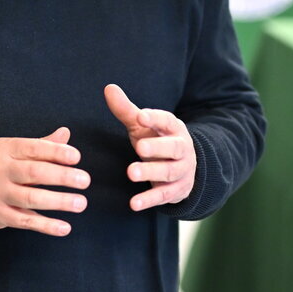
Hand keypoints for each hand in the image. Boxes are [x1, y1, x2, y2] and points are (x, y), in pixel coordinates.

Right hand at [0, 127, 89, 236]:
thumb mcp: (8, 149)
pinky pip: (25, 221)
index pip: (33, 148)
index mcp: (5, 149)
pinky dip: (46, 225)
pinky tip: (64, 227)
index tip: (77, 157)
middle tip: (85, 180)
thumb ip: (39, 145)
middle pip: (34, 173)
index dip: (56, 152)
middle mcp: (1, 170)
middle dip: (62, 177)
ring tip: (80, 203)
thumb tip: (65, 134)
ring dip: (58, 202)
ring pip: (31, 198)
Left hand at [104, 84, 196, 211]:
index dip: (155, 118)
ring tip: (131, 173)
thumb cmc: (157, 140)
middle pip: (172, 148)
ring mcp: (181, 171)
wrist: (184, 168)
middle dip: (157, 148)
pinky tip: (133, 203)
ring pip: (168, 172)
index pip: (166, 121)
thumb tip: (108, 88)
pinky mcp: (176, 191)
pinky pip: (163, 196)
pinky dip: (149, 200)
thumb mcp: (142, 126)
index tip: (140, 116)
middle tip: (139, 147)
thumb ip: (126, 110)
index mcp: (173, 128)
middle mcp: (182, 148)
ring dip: (151, 173)